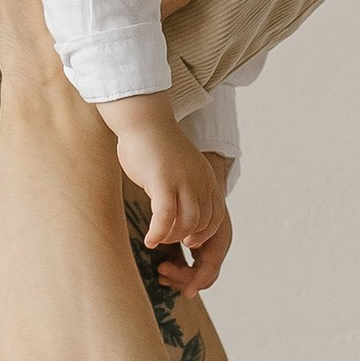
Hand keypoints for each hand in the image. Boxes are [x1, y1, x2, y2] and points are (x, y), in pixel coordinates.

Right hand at [108, 99, 230, 267]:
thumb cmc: (155, 147)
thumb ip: (186, 189)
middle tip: (167, 238)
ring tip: (158, 237)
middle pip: (202, 224)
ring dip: (171, 237)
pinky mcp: (163, 181)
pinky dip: (158, 233)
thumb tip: (180, 213)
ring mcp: (183, 181)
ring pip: (187, 224)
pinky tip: (149, 240)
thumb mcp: (180, 170)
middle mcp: (200, 180)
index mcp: (207, 178)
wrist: (143, 120)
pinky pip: (165, 217)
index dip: (203, 233)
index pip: (216, 217)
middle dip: (185, 237)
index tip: (187, 240)